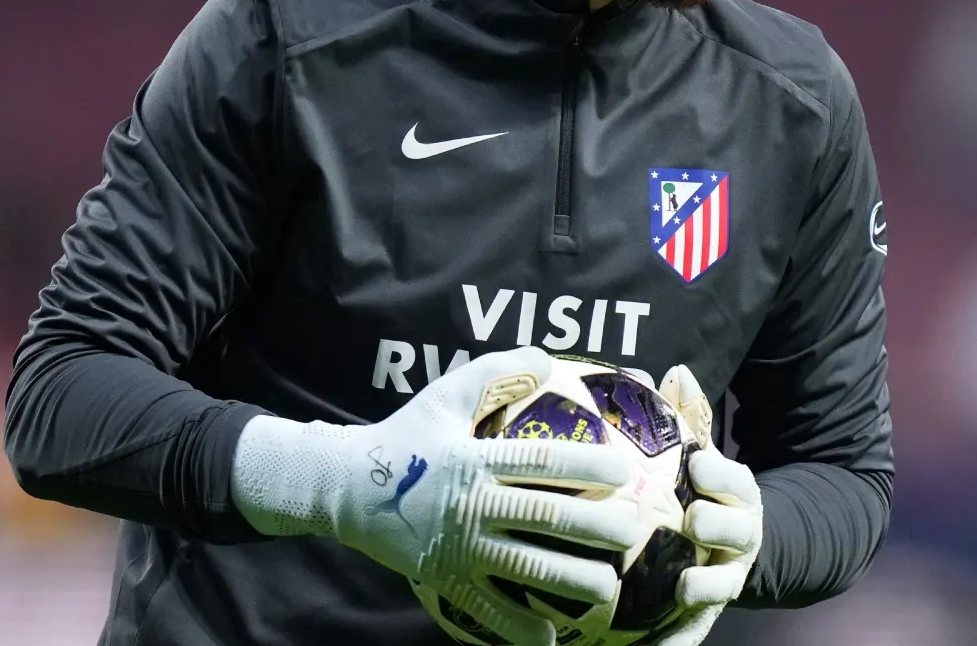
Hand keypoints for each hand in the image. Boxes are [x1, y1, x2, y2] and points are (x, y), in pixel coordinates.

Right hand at [233, 346, 645, 645]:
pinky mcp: (443, 578)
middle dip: (592, 526)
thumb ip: (495, 372)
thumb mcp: (444, 395)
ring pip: (522, 566)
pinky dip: (516, 627)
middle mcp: (470, 504)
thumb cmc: (405, 435)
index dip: (583, 463)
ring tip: (608, 588)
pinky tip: (550, 639)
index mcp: (474, 458)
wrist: (344, 486)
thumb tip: (546, 358)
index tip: (623, 470)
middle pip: (541, 516)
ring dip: (569, 580)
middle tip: (632, 533)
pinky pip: (485, 608)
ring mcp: (457, 545)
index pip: (537, 460)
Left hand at [653, 365, 763, 645]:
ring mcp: (728, 575)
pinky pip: (694, 632)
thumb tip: (675, 371)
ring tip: (684, 587)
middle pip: (736, 529)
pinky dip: (678, 643)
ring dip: (705, 584)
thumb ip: (691, 417)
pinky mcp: (708, 613)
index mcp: (740, 494)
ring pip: (722, 581)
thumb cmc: (709, 490)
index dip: (720, 472)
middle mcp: (740, 536)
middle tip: (691, 519)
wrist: (744, 547)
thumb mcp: (706, 454)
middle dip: (716, 523)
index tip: (698, 463)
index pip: (738, 479)